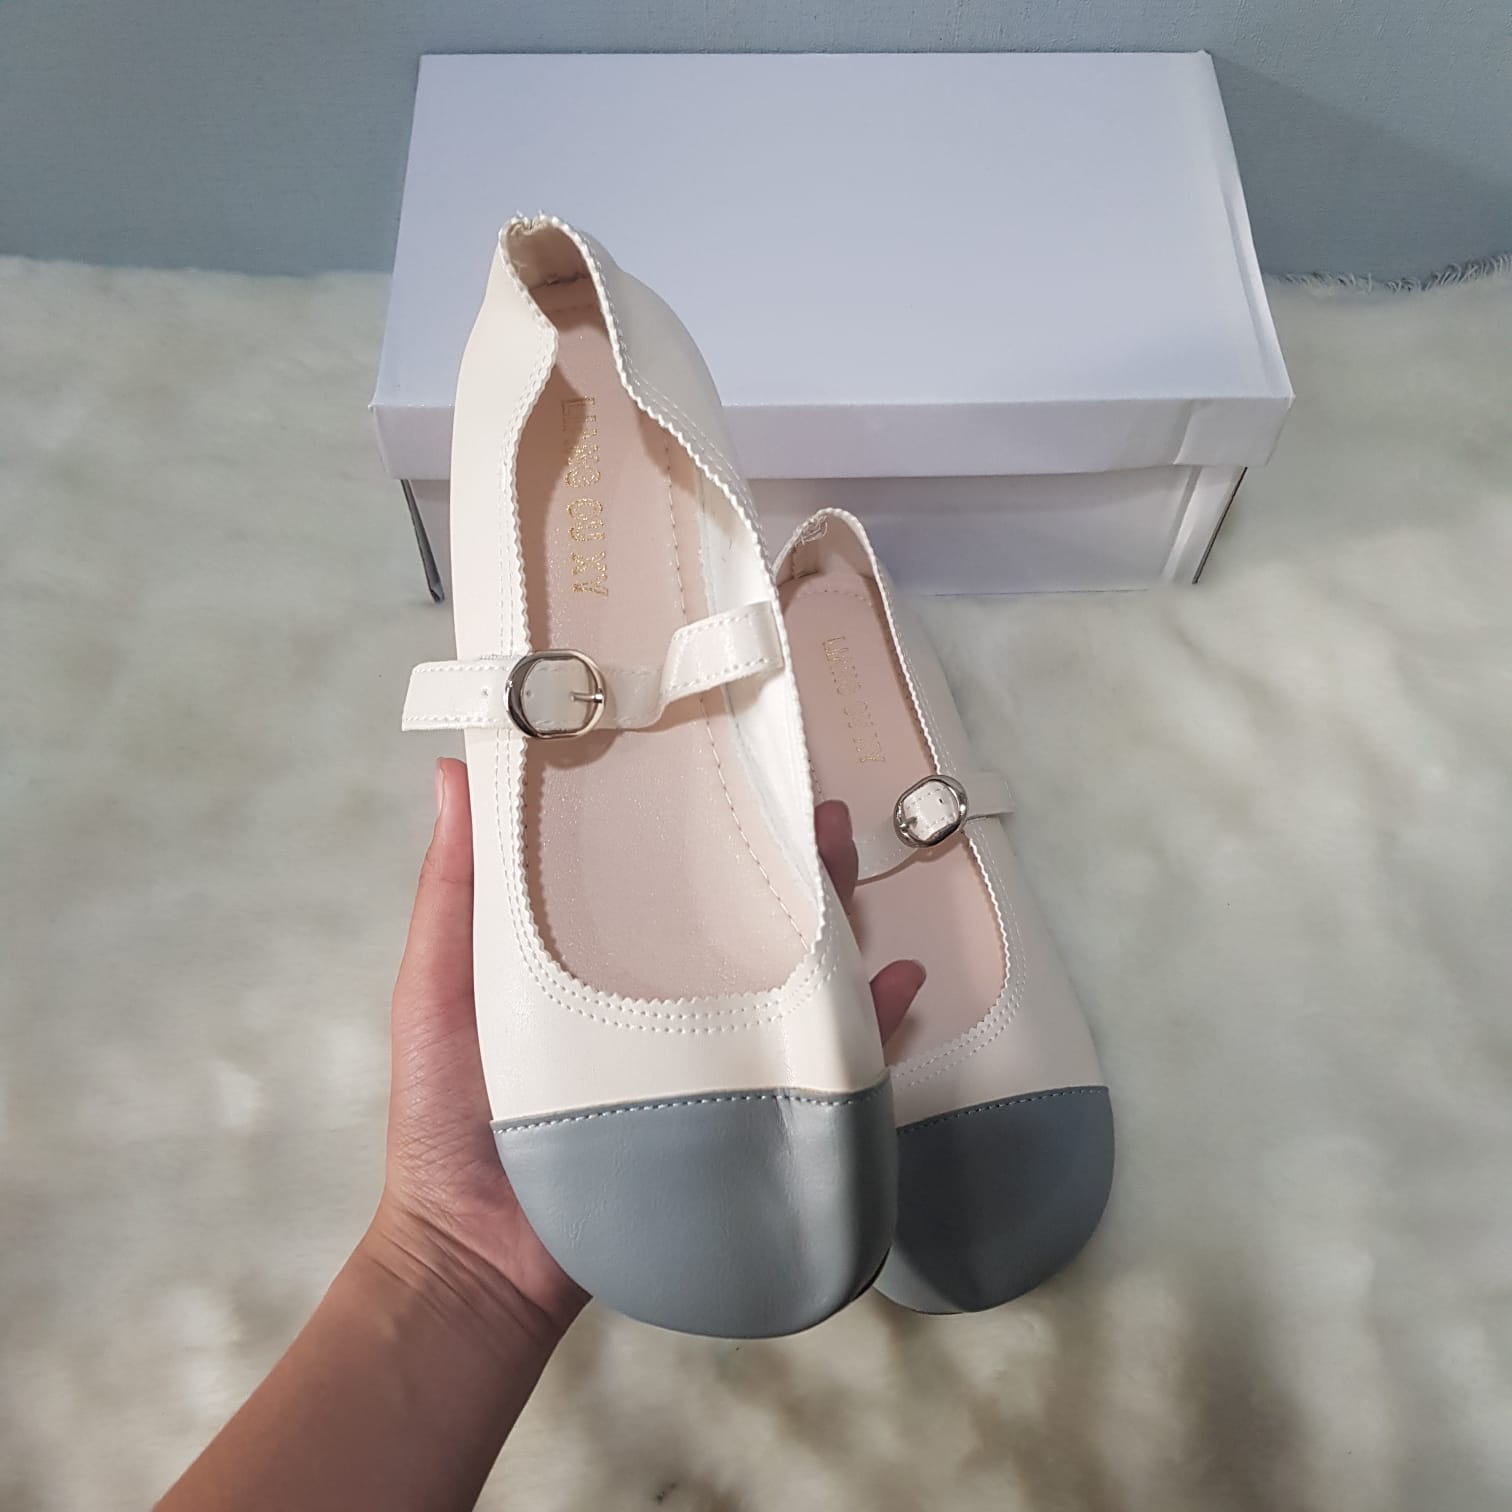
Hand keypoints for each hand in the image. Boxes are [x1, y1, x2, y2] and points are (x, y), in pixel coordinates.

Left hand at [368, 758, 924, 1342]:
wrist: (481, 1258)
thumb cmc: (449, 1112)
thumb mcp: (442, 984)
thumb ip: (454, 888)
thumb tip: (456, 769)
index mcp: (597, 946)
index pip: (663, 864)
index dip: (700, 807)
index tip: (725, 745)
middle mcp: (665, 985)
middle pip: (741, 903)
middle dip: (783, 848)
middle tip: (809, 798)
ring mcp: (710, 1046)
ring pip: (790, 965)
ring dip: (833, 911)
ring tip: (850, 859)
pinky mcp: (742, 1106)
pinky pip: (820, 1061)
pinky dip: (868, 1022)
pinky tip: (896, 981)